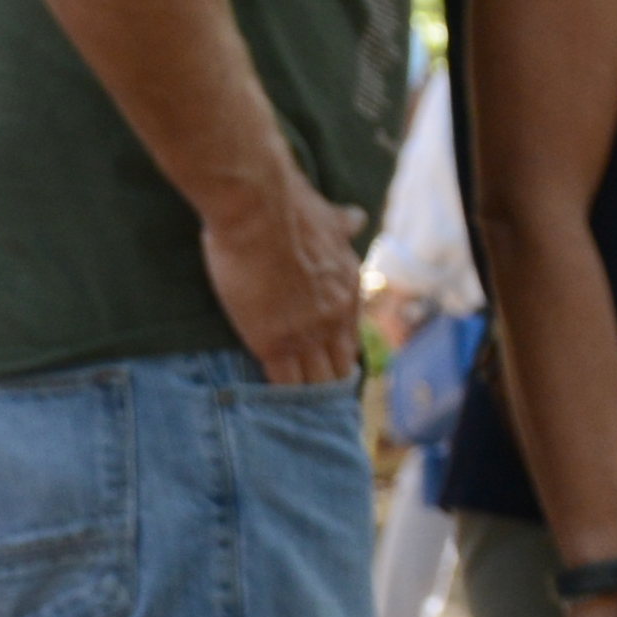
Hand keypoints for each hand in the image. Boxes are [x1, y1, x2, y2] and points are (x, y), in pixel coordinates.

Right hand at [203, 183, 368, 387]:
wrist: (260, 209)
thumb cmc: (288, 207)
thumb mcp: (327, 216)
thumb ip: (342, 224)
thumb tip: (356, 216)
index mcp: (348, 289)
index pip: (351, 336)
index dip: (340, 353)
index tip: (331, 362)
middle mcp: (335, 317)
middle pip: (338, 366)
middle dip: (327, 380)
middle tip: (314, 394)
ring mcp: (305, 333)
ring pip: (314, 380)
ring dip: (305, 392)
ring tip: (295, 409)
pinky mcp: (273, 343)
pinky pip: (283, 381)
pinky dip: (279, 394)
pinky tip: (270, 403)